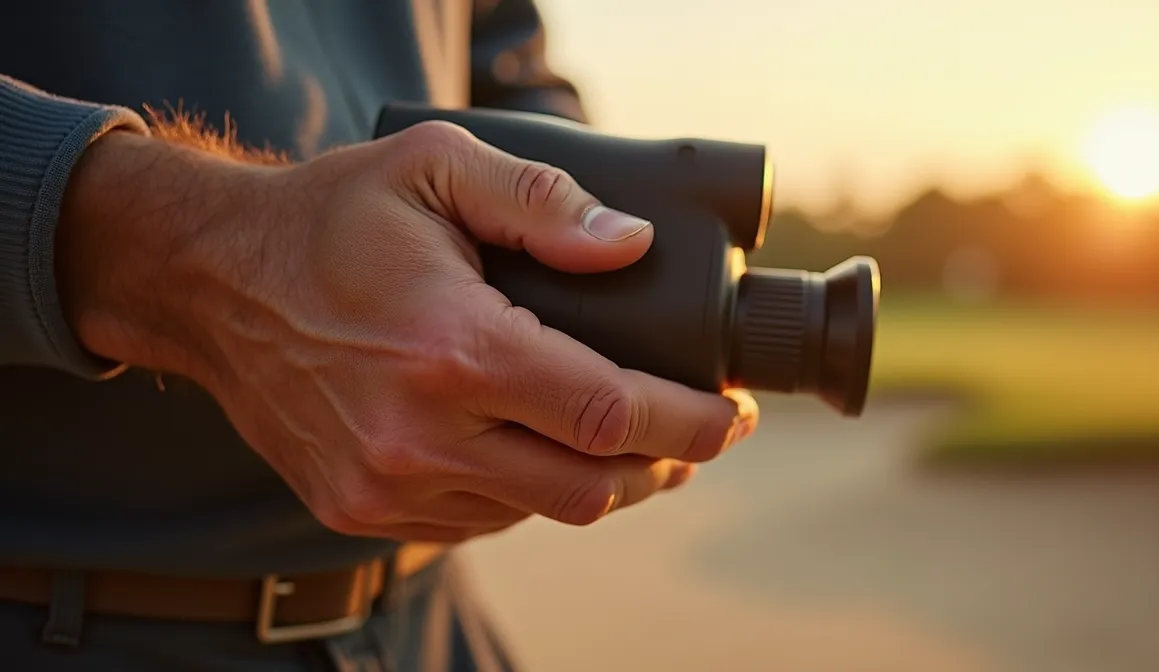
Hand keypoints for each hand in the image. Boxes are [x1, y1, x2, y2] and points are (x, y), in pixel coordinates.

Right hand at [57, 122, 758, 542]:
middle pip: (590, 486)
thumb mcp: (435, 168)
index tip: (732, 412)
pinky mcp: (362, 511)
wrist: (213, 283)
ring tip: (625, 436)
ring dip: (596, 478)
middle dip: (663, 463)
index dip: (691, 422)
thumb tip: (630, 246)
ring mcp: (387, 486)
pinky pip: (481, 522)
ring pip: (539, 511)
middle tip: (696, 429)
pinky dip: (527, 492)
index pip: (608, 414)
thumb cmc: (328, 219)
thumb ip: (541, 203)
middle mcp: (419, 437)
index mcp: (452, 353)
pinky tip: (539, 449)